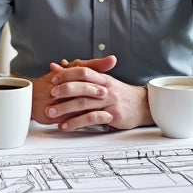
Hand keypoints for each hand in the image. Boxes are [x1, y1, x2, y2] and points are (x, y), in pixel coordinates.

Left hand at [32, 55, 153, 130]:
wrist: (142, 105)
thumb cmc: (119, 94)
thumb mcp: (102, 81)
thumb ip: (80, 75)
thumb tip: (57, 66)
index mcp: (102, 78)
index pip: (83, 71)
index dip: (68, 74)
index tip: (53, 78)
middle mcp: (105, 88)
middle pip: (83, 86)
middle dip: (64, 89)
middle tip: (50, 93)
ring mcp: (109, 102)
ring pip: (85, 103)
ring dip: (66, 108)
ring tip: (51, 113)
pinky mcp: (112, 115)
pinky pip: (91, 118)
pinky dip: (76, 122)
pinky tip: (66, 126)